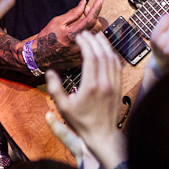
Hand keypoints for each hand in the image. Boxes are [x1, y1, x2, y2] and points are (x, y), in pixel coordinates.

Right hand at [28, 0, 104, 69]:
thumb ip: (72, 13)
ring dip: (93, 27)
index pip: (90, 20)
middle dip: (94, 17)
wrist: (39, 56)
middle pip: (97, 28)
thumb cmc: (46, 38)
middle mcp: (78, 45)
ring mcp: (80, 54)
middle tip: (86, 12)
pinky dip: (91, 38)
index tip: (100, 1)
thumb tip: (83, 4)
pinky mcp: (81, 60)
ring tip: (83, 24)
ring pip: (97, 37)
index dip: (96, 8)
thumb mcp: (57, 22)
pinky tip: (84, 35)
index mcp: (71, 35)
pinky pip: (93, 47)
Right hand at [46, 32, 123, 153]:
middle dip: (94, 40)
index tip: (79, 37)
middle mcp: (105, 83)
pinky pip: (118, 66)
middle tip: (86, 33)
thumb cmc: (81, 122)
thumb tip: (50, 72)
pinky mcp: (119, 87)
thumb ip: (55, 88)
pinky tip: (107, 51)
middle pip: (102, 54)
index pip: (91, 57)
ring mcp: (114, 84)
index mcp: (91, 86)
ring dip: (104, 45)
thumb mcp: (63, 107)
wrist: (102, 135)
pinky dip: (112, 55)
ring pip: (112, 58)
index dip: (85, 44)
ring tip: (97, 37)